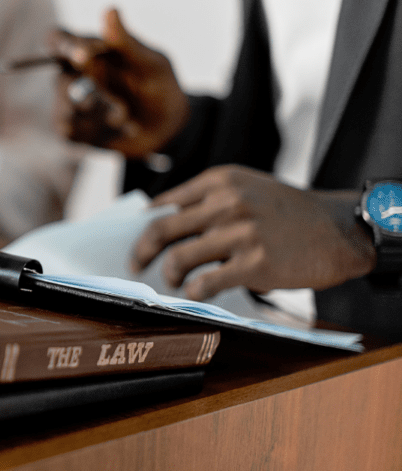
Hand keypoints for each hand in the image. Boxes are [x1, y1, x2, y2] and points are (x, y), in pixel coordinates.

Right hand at [51, 8, 189, 158]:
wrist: (167, 129)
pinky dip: (98, 131)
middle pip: (60, 80)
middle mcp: (73, 74)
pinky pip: (70, 131)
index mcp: (89, 50)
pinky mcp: (72, 129)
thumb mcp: (151, 64)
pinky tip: (119, 130)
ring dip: (101, 115)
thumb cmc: (160, 88)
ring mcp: (70, 103)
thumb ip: (126, 43)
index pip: (58, 39)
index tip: (81, 56)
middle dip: (93, 94)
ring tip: (126, 118)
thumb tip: (110, 9)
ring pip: (67, 108)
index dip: (61, 44)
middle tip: (121, 107)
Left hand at [131, 165, 375, 299]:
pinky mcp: (254, 263)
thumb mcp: (247, 187)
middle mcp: (226, 202)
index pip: (164, 204)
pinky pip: (206, 282)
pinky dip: (194, 291)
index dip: (142, 226)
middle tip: (135, 264)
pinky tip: (196, 293)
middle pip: (162, 229)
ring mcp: (240, 232)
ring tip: (172, 281)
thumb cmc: (287, 212)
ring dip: (168, 274)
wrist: (339, 229)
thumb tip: (160, 221)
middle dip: (141, 251)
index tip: (135, 240)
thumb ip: (208, 200)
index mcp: (220, 180)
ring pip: (179, 257)